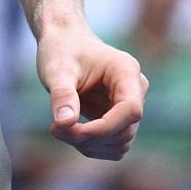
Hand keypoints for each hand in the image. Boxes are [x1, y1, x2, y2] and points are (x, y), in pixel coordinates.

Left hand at [40, 25, 146, 160]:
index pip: (131, 110)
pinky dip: (91, 146)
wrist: (65, 43)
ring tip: (59, 128)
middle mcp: (135, 90)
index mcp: (126, 71)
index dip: (105, 128)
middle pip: (125, 131)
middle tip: (55, 128)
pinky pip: (113, 146)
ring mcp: (130, 106)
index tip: (72, 131)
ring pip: (120, 143)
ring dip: (89, 145)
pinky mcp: (120, 119)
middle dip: (90, 138)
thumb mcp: (56, 69)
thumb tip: (65, 123)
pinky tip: (70, 132)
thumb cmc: (62, 50)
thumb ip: (62, 95)